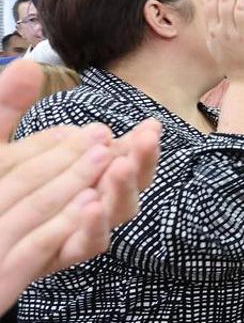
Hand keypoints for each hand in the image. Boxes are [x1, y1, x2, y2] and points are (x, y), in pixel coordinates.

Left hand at [0, 61, 159, 308]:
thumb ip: (10, 108)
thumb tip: (29, 65)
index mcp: (81, 179)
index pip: (120, 160)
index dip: (138, 146)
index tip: (151, 125)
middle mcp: (86, 207)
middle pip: (128, 187)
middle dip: (141, 162)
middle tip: (148, 137)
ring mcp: (73, 233)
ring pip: (114, 217)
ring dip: (121, 191)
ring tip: (119, 166)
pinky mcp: (55, 256)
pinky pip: (83, 246)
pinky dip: (91, 226)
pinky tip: (90, 203)